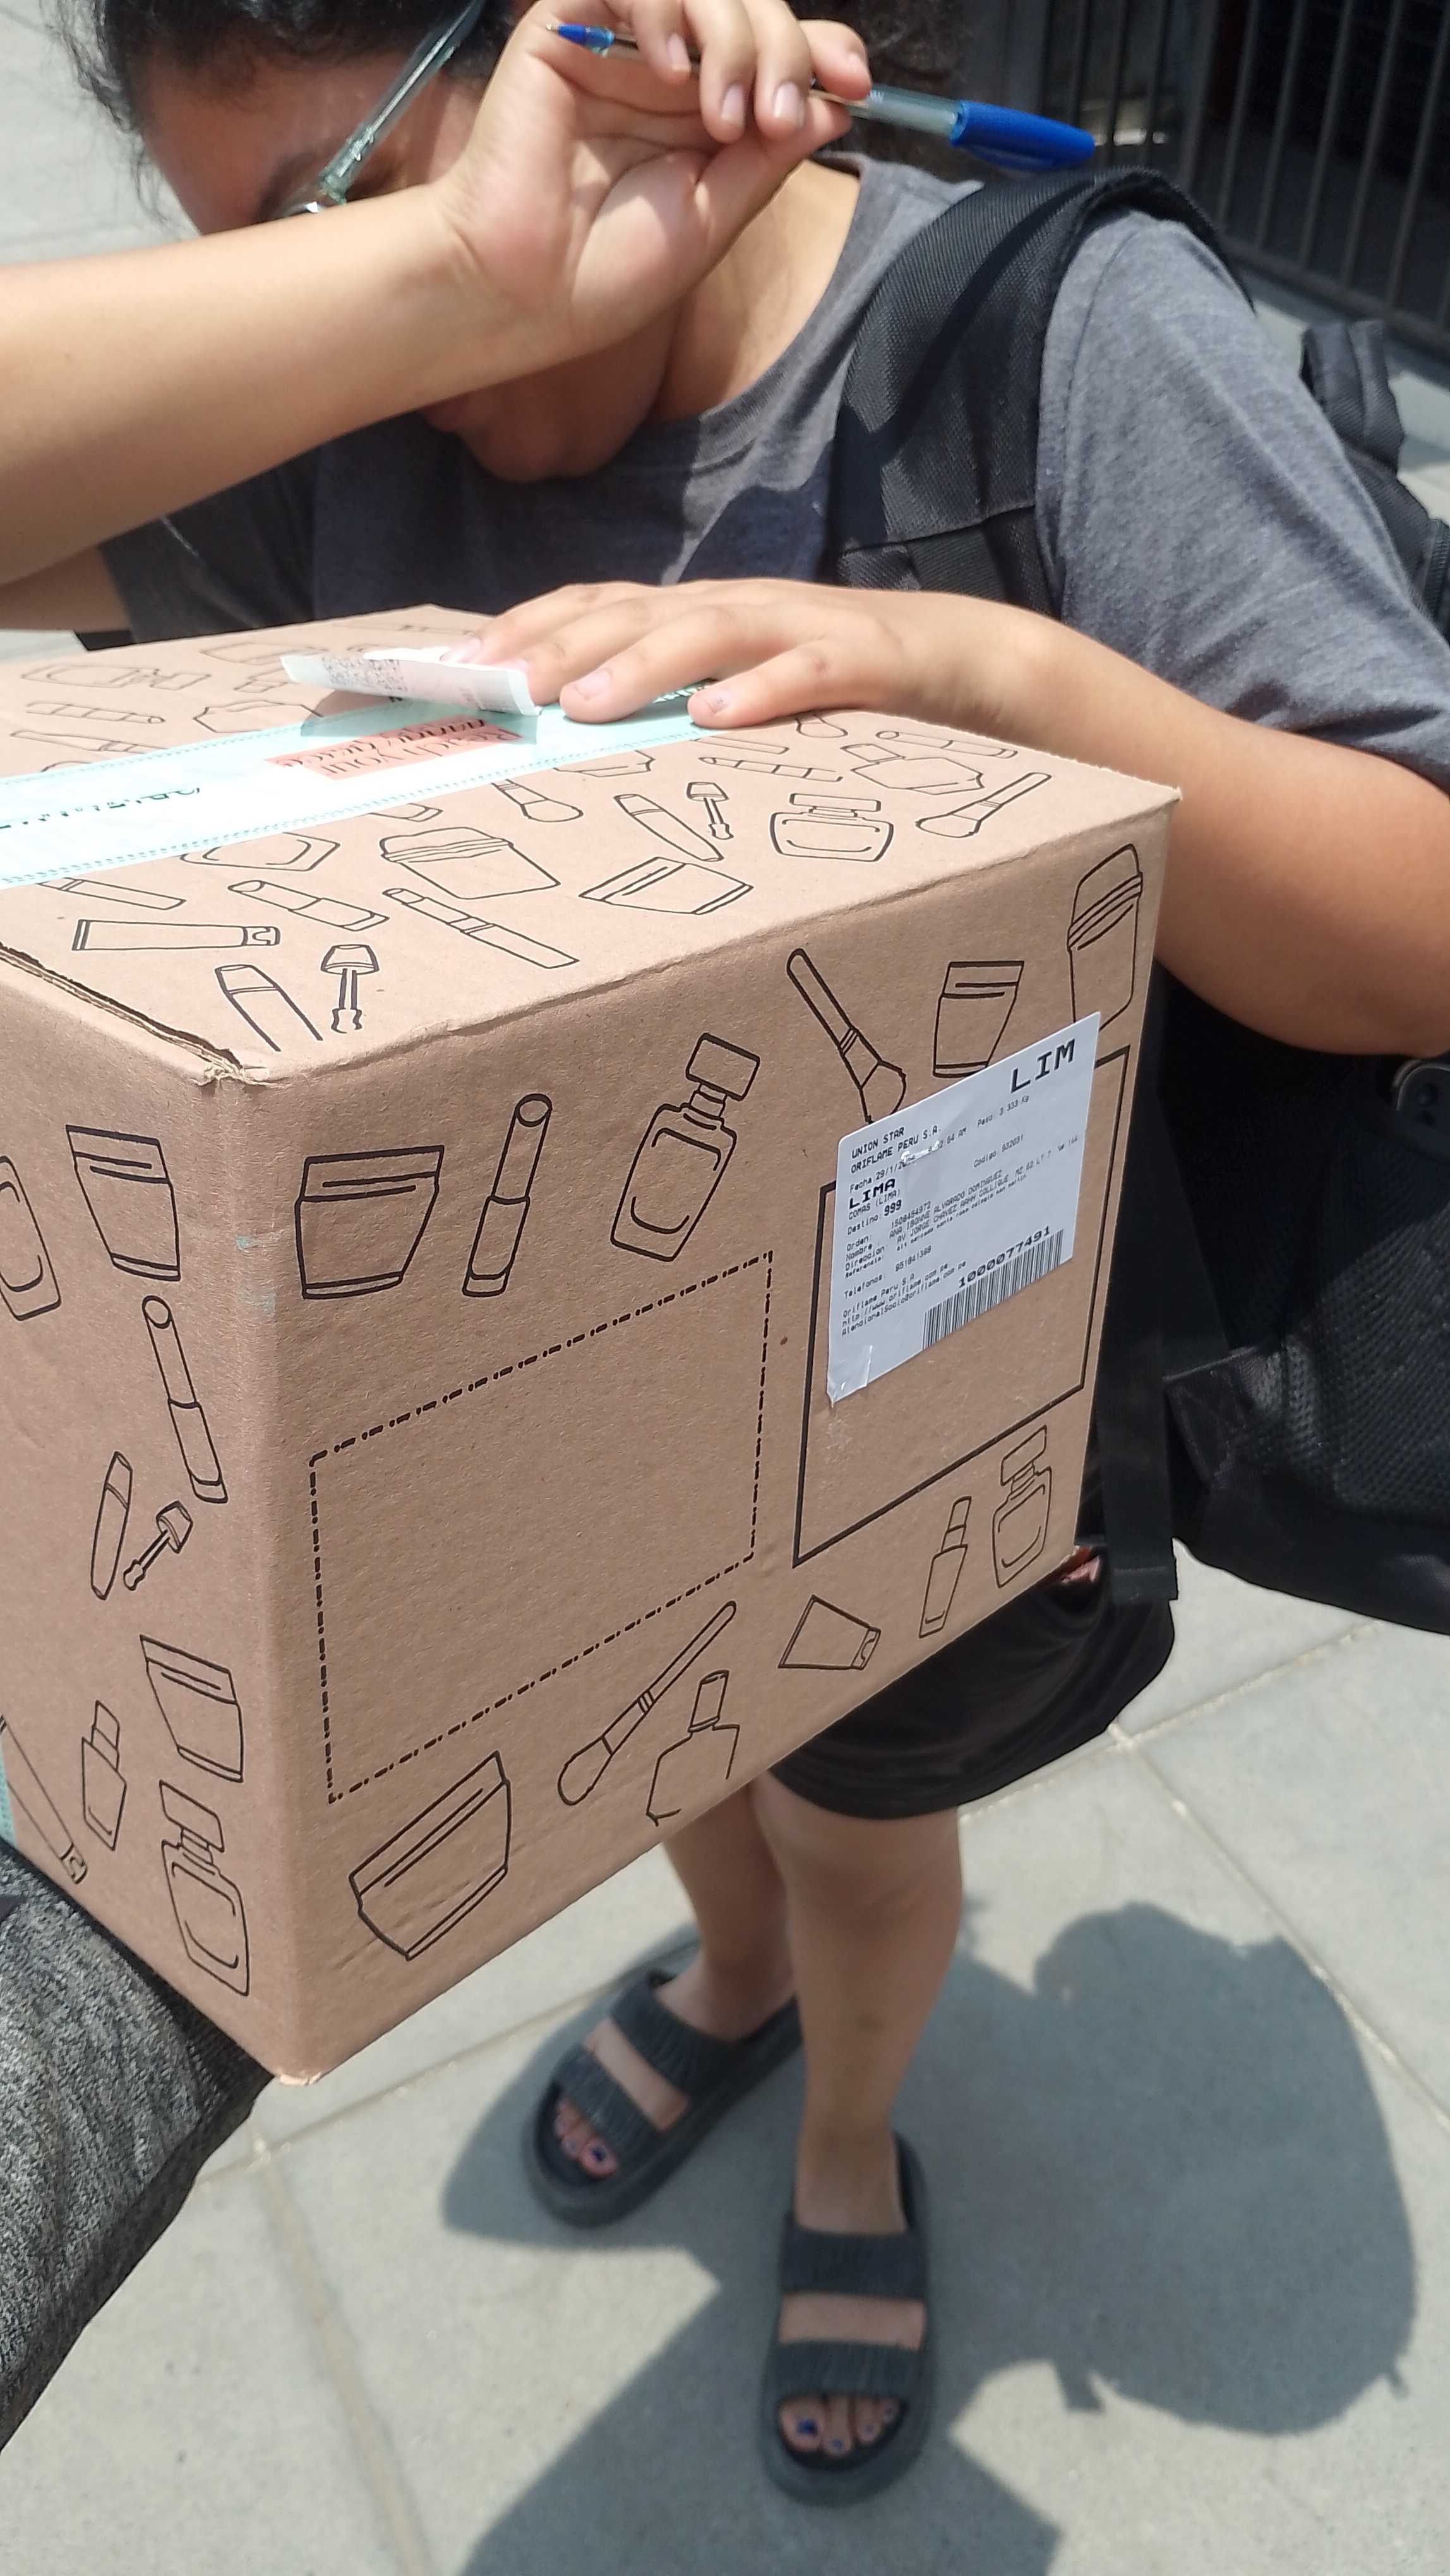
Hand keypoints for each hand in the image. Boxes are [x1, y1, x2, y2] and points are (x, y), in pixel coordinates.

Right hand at [434, 5, 868, 370]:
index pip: (780, 51)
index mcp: (706, 115)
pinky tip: (666, 68)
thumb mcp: (714, 218)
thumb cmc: (607, 273)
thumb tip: (836, 103)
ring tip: (720, 116)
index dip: (824, 52)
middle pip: (755, 8)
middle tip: (774, 117)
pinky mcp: (569, 22)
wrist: (522, 291)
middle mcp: (670, 71)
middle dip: (785, 51)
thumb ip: (769, 158)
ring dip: (733, 37)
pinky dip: (664, 8)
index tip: (857, 85)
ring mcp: (623, 43)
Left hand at [451, 576, 1050, 737]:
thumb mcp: (747, 684)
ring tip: (583, 703)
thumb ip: (677, 696)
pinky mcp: (870, 662)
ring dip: (642, 662)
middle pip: (638, 610)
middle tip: (497, 687)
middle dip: (561, 644)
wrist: (977, 661)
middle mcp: (744, 607)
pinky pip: (813, 673)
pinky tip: (720, 717)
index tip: (466, 667)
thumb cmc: (845, 690)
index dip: (532, 627)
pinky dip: (765, 690)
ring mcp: (806, 628)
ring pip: (712, 630)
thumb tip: (580, 732)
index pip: (602, 603)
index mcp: (708, 613)